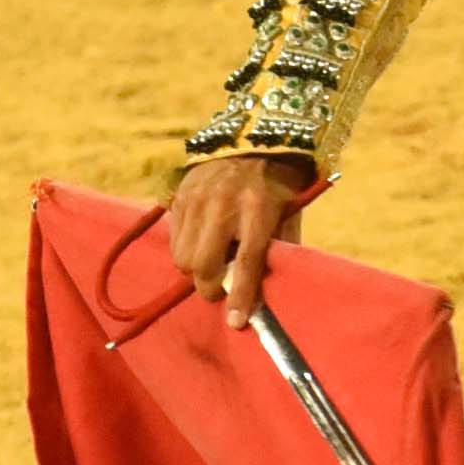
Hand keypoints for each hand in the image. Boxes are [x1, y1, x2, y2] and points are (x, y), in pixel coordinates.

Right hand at [167, 155, 314, 327]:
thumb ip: (280, 250)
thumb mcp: (289, 214)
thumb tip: (269, 293)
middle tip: (220, 289)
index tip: (236, 322)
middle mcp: (223, 205)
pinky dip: (185, 251)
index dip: (240, 295)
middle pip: (203, 264)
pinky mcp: (179, 198)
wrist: (250, 142)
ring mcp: (196, 200)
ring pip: (182, 257)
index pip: (246, 262)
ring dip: (196, 270)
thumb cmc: (277, 187)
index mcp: (259, 211)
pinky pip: (173, 241)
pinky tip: (202, 243)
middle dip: (209, 287)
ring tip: (213, 262)